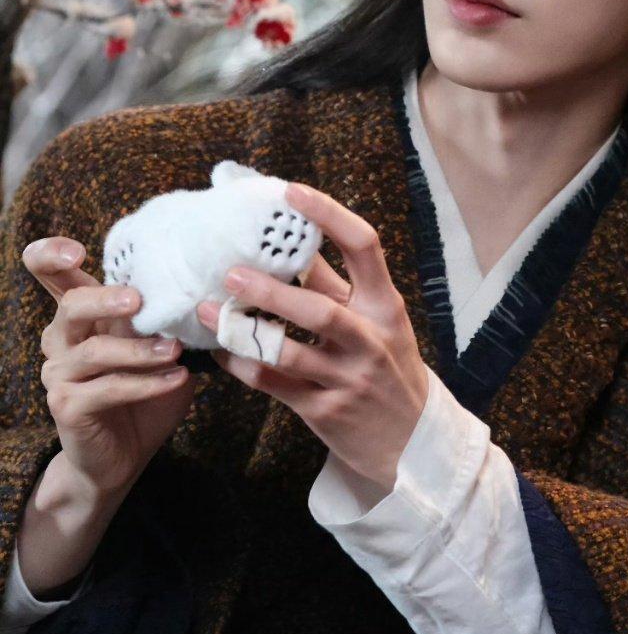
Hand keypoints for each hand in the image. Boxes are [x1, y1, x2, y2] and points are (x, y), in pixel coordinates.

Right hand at [25, 236, 197, 496]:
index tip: (78, 251)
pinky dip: (146, 383)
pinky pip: (107, 388)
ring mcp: (59, 373)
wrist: (124, 455)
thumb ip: (169, 319)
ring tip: (176, 351)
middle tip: (138, 300)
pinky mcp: (67, 406)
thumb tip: (209, 287)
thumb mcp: (161, 346)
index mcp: (82, 314)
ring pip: (93, 350)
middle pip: (71, 304)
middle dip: (105, 298)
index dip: (51, 255)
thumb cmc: (146, 390)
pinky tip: (177, 379)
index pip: (52, 274)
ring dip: (138, 350)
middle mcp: (62, 338)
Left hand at [196, 181, 429, 491]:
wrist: (410, 442)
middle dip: (273, 292)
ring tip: (210, 312)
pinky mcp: (325, 412)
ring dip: (245, 331)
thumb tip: (293, 233)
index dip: (329, 214)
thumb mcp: (374, 319)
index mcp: (384, 305)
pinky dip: (244, 366)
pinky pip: (276, 386)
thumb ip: (333, 280)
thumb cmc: (385, 364)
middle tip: (230, 273)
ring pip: (291, 354)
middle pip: (321, 311)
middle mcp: (370, 340)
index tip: (290, 191)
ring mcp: (348, 379)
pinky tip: (220, 351)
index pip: (365, 247)